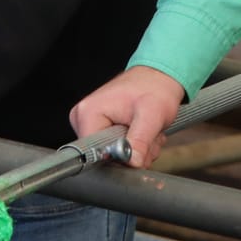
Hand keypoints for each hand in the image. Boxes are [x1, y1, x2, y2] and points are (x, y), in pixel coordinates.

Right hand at [69, 65, 184, 167]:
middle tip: (149, 138)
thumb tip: (132, 163)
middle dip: (133, 153)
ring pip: (113, 154)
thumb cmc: (154, 88)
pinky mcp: (99, 125)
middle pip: (105, 155)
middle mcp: (83, 118)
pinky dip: (134, 145)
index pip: (95, 152)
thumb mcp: (152, 115)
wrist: (158, 77)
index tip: (138, 149)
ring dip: (136, 149)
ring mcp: (89, 122)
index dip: (120, 157)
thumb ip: (140, 140)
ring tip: (147, 132)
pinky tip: (142, 131)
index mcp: (88, 113)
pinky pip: (115, 148)